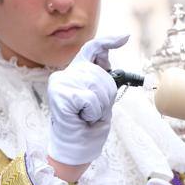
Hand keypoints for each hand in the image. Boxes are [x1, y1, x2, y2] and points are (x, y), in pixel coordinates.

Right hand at [46, 35, 127, 169]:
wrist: (77, 146)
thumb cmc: (89, 123)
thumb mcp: (101, 96)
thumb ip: (101, 76)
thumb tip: (107, 54)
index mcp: (75, 72)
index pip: (92, 48)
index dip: (109, 41)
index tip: (125, 38)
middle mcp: (64, 74)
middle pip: (100, 73)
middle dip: (106, 94)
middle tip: (95, 110)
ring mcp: (60, 83)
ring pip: (97, 86)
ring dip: (100, 106)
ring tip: (87, 115)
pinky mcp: (59, 95)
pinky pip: (90, 99)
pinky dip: (92, 112)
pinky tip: (82, 118)